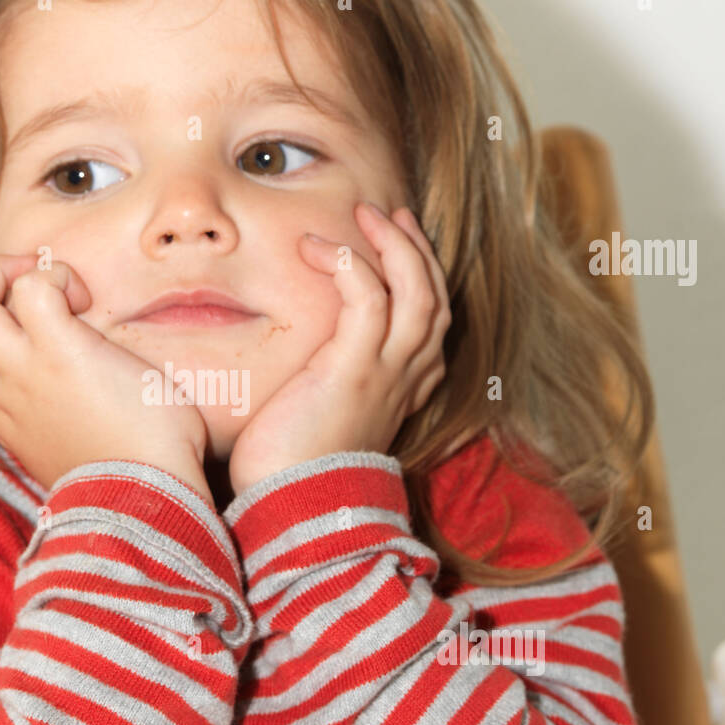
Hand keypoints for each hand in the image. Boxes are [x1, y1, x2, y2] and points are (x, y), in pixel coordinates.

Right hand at [0, 255, 213, 499]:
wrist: (144, 502)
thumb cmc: (132, 483)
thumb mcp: (78, 458)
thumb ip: (65, 430)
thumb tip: (92, 416)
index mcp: (6, 424)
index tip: (13, 343)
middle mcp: (4, 395)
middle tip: (24, 298)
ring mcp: (24, 372)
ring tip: (44, 283)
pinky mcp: (60, 351)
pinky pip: (32, 289)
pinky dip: (53, 278)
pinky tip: (83, 297)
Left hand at [226, 202, 449, 494]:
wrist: (291, 510)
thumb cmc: (289, 470)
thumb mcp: (316, 419)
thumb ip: (320, 386)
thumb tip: (289, 366)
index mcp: (401, 391)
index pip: (430, 323)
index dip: (420, 277)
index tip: (393, 246)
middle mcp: (405, 381)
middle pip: (435, 298)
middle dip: (416, 249)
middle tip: (387, 215)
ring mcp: (386, 375)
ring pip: (418, 291)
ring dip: (394, 245)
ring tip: (364, 215)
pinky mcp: (355, 371)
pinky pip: (369, 297)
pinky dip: (349, 263)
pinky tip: (317, 247)